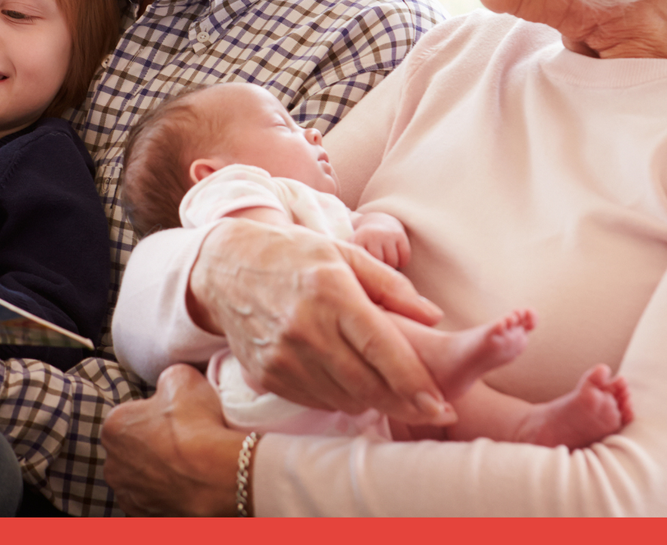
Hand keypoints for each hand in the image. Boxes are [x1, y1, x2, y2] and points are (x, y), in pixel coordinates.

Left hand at [103, 364, 245, 515]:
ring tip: (189, 463)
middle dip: (153, 444)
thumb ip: (166, 379)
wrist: (217, 474)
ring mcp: (129, 494)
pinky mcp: (146, 516)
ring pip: (142, 476)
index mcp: (114, 426)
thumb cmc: (197, 425)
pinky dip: (168, 493)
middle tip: (184, 438)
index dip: (156, 412)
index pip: (131, 415)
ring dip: (159, 470)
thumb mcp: (181, 376)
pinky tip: (189, 484)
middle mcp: (112, 463)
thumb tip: (169, 385)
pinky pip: (155, 500)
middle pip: (133, 448)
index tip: (176, 415)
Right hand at [187, 218, 454, 424]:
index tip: (440, 404)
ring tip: (390, 391)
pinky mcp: (268, 374)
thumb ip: (391, 285)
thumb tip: (433, 316)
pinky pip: (317, 400)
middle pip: (367, 383)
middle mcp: (305, 327)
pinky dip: (341, 399)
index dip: (413, 382)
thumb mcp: (345, 254)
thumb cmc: (294, 256)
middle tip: (432, 411)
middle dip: (405, 403)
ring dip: (374, 401)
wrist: (226, 268)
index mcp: (331, 292)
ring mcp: (283, 355)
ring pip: (344, 398)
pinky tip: (352, 386)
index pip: (381, 348)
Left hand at [351, 211, 411, 267]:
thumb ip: (346, 258)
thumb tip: (345, 277)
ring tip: (386, 263)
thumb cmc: (362, 241)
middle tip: (378, 267)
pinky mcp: (400, 235)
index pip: (364, 264)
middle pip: (379, 264)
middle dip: (380, 268)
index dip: (367, 270)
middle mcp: (373, 235)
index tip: (366, 269)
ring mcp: (387, 235)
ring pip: (392, 262)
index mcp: (359, 239)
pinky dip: (402, 262)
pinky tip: (397, 260)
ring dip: (391, 266)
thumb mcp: (351, 245)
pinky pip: (404, 257)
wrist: (378, 221)